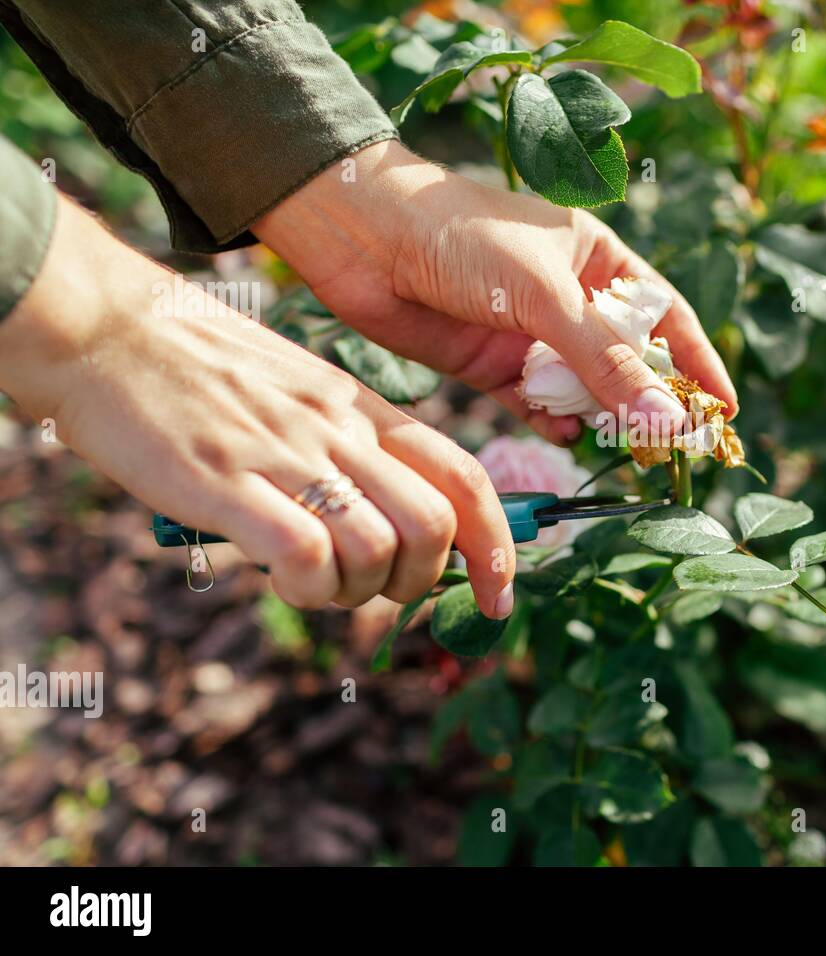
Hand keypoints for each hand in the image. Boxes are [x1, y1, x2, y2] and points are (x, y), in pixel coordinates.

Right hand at [0, 197, 515, 615]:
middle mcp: (338, 429)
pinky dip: (306, 589)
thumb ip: (341, 447)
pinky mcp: (227, 481)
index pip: (463, 475)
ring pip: (380, 549)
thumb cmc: (193, 365)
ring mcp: (286, 453)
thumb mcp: (295, 391)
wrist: (102, 325)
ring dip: (357, 592)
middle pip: (434, 524)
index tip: (498, 595)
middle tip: (373, 589)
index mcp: (360, 407)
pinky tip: (280, 577)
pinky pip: (306, 556)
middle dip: (419, 582)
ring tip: (313, 582)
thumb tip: (375, 522)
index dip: (496, 544)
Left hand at [253, 140, 738, 445]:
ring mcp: (530, 336)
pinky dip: (553, 423)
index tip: (723, 409)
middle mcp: (570, 299)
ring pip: (584, 389)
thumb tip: (665, 419)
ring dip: (604, 417)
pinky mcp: (490, 367)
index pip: (666, 317)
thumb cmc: (464, 236)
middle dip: (652, 401)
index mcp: (598, 260)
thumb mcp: (547, 293)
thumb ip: (604, 360)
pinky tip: (567, 435)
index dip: (697, 362)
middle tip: (676, 445)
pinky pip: (536, 405)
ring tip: (626, 448)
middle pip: (628, 360)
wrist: (364, 237)